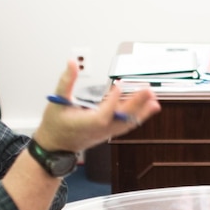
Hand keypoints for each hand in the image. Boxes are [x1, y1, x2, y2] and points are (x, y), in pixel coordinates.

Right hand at [33, 61, 159, 152]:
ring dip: (142, 112)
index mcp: (85, 123)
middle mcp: (99, 130)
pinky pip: (127, 125)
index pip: (103, 114)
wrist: (55, 146)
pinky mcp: (109, 132)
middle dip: (136, 104)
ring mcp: (106, 132)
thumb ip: (66, 81)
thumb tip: (72, 63)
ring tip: (154, 100)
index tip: (118, 86)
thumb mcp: (57, 101)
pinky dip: (139, 116)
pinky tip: (149, 108)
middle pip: (121, 119)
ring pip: (127, 124)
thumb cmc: (55, 126)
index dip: (112, 101)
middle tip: (147, 90)